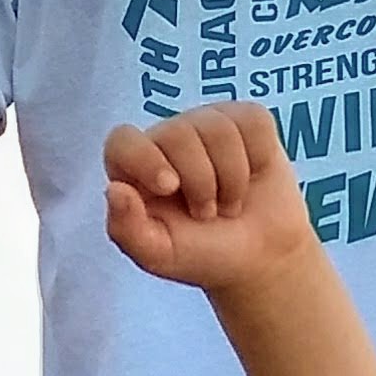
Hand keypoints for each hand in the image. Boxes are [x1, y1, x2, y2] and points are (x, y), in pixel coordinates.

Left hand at [103, 105, 317, 297]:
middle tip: (207, 214)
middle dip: (201, 183)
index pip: (122, 141)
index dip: (144, 158)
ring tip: (228, 204)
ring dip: (232, 179)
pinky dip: (258, 159)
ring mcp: (207, 124)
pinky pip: (253, 123)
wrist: (261, 256)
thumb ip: (127, 230)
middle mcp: (168, 139)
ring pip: (219, 129)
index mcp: (136, 170)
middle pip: (179, 134)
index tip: (170, 187)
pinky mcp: (246, 119)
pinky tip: (251, 179)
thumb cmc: (204, 253)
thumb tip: (114, 189)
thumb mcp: (160, 255)